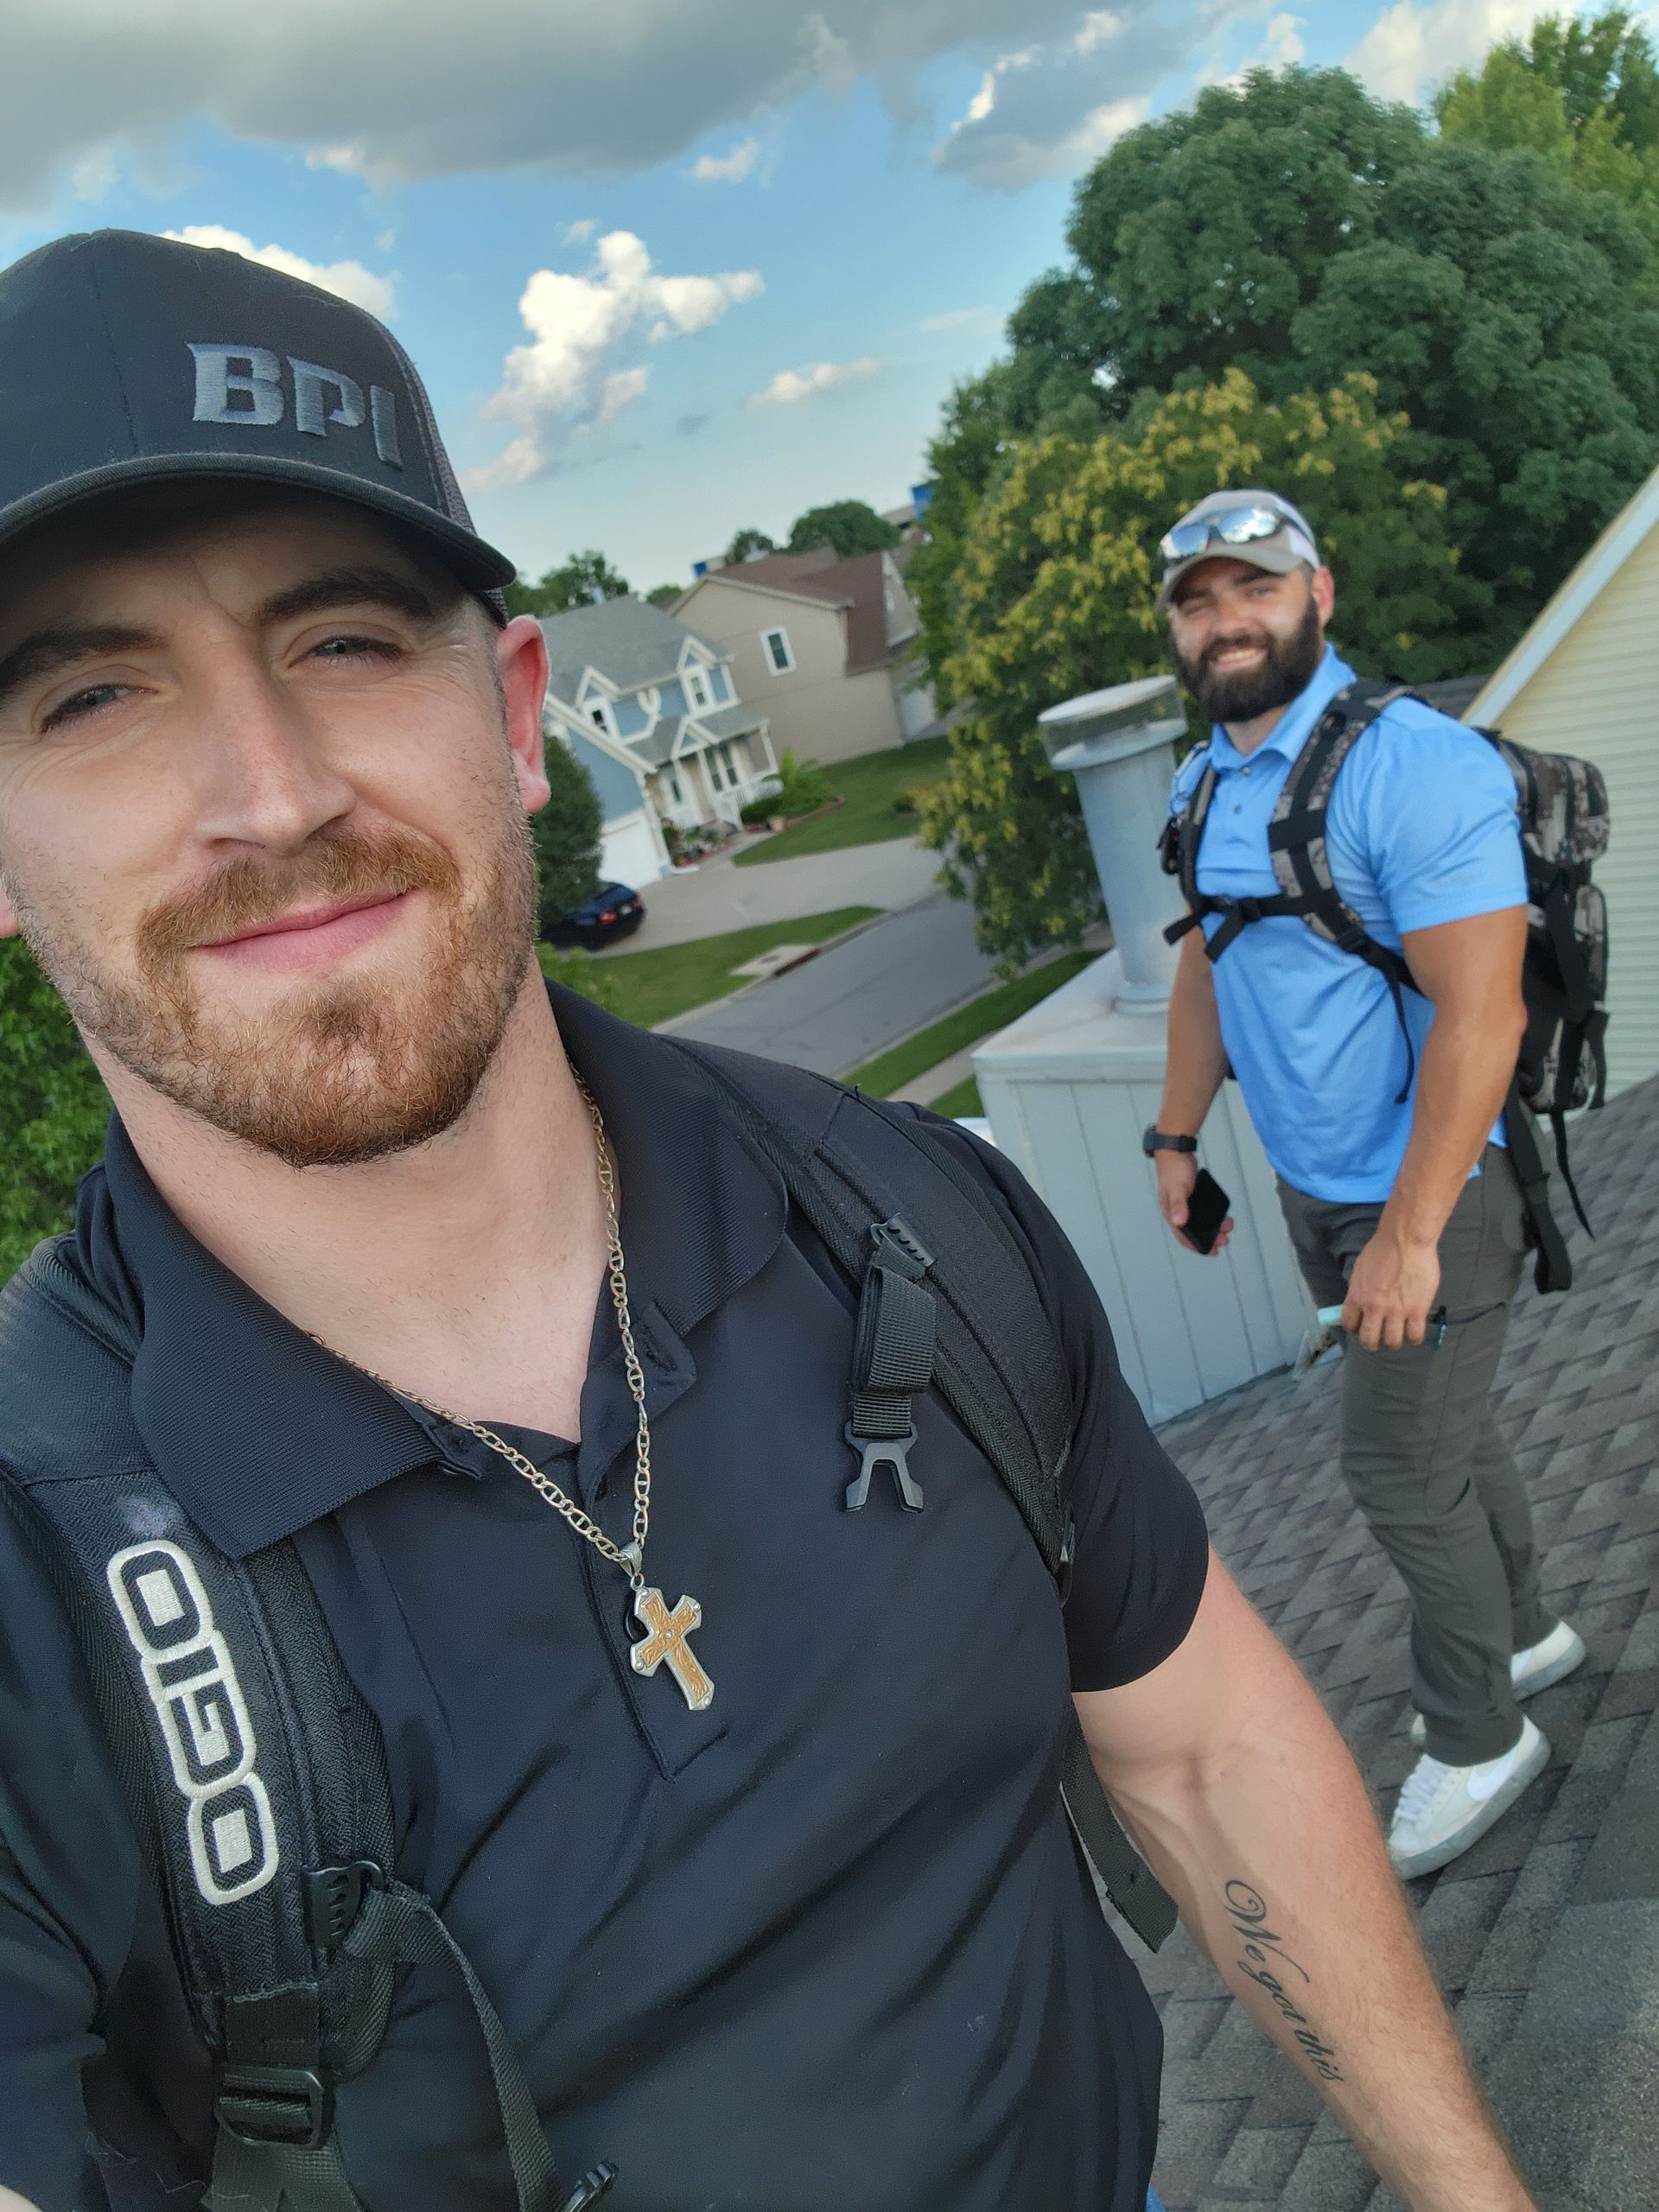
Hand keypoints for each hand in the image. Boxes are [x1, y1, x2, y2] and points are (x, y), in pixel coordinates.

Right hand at [1156, 1150, 1232, 1254]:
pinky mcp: (1192, 1196)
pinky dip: (1212, 1215)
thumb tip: (1179, 1223)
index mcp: (1171, 1213)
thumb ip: (1178, 1205)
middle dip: (1210, 1237)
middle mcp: (1178, 1211)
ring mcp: (1185, 1203)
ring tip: (1227, 1226)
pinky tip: (1222, 1214)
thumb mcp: (1177, 1188)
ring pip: (1200, 1221)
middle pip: (1194, 1230)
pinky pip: (1203, 1211)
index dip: (1196, 1246)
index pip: (1183, 1236)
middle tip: (1225, 1240)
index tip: (1211, 1251)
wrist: (1175, 1149)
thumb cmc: (1174, 1168)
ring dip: (1213, 1226)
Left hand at [1343, 1230, 1439, 1350]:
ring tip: (1398, 1334)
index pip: (1349, 1324)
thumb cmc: (1382, 1249)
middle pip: (1369, 1340)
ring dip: (1394, 1341)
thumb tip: (1360, 1303)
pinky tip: (1414, 1331)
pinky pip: (1415, 1335)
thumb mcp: (1360, 1270)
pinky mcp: (1418, 1310)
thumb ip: (1359, 1290)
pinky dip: (1414, 1337)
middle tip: (1379, 1338)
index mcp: (1357, 1296)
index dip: (1355, 1329)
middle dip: (1372, 1343)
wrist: (1406, 1240)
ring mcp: (1397, 1311)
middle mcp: (1374, 1308)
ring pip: (1393, 1342)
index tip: (1360, 1327)